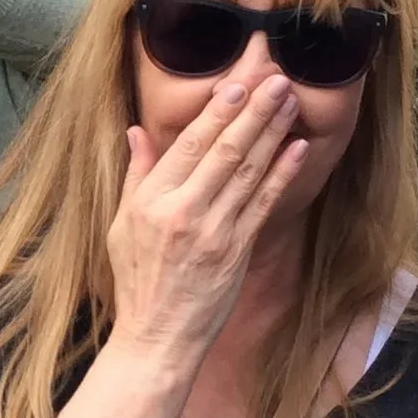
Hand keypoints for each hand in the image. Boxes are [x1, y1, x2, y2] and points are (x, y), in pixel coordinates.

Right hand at [104, 76, 307, 365]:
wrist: (158, 337)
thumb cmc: (137, 280)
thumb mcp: (121, 225)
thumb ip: (136, 175)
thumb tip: (136, 132)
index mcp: (151, 202)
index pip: (188, 146)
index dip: (216, 113)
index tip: (237, 85)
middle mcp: (184, 212)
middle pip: (224, 152)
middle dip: (253, 113)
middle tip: (276, 80)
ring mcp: (215, 232)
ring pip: (249, 172)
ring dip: (272, 134)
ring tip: (289, 102)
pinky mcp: (238, 251)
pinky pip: (264, 204)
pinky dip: (281, 174)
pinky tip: (296, 149)